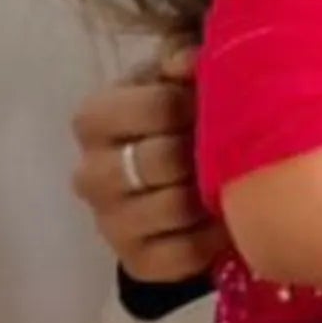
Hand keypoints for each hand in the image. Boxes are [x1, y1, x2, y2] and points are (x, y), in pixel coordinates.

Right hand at [73, 66, 224, 289]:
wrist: (178, 182)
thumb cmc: (178, 118)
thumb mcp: (177, 80)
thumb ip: (182, 61)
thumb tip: (189, 61)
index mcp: (95, 118)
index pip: (152, 105)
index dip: (193, 104)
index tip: (218, 103)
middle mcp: (90, 173)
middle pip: (161, 159)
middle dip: (203, 151)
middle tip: (230, 145)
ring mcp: (109, 223)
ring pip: (173, 207)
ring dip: (210, 193)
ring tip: (231, 180)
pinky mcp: (136, 262)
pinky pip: (184, 253)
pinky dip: (213, 236)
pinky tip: (226, 218)